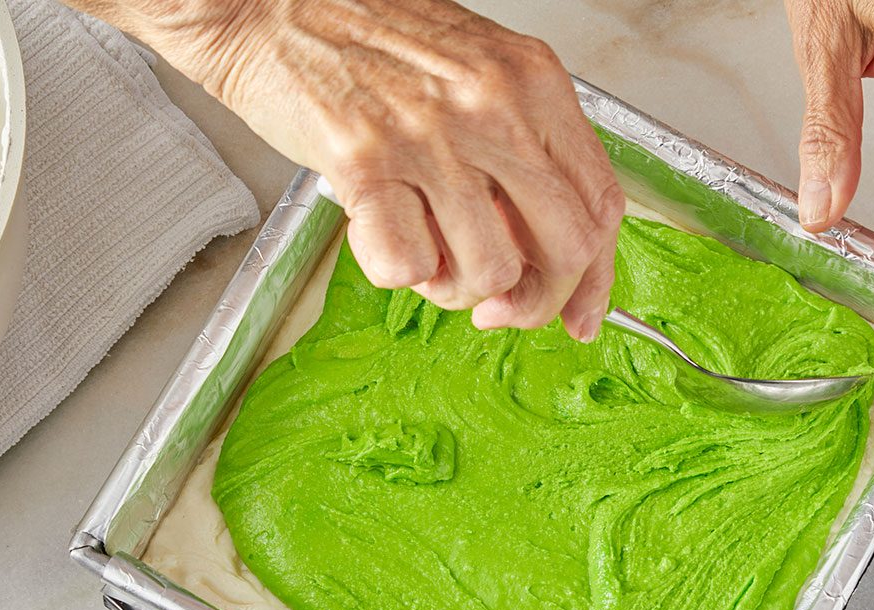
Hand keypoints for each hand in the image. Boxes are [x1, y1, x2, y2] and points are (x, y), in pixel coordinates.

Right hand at [67, 0, 624, 340]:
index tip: (578, 314)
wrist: (272, 9)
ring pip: (488, 271)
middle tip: (497, 305)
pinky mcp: (363, 162)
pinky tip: (381, 233)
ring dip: (453, 287)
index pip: (601, 204)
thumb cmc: (369, 43)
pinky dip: (396, 270)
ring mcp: (429, 134)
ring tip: (424, 250)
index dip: (594, 278)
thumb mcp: (477, 76)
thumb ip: (523, 152)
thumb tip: (550, 253)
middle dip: (533, 300)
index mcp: (532, 83)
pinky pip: (409, 268)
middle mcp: (492, 106)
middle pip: (563, 250)